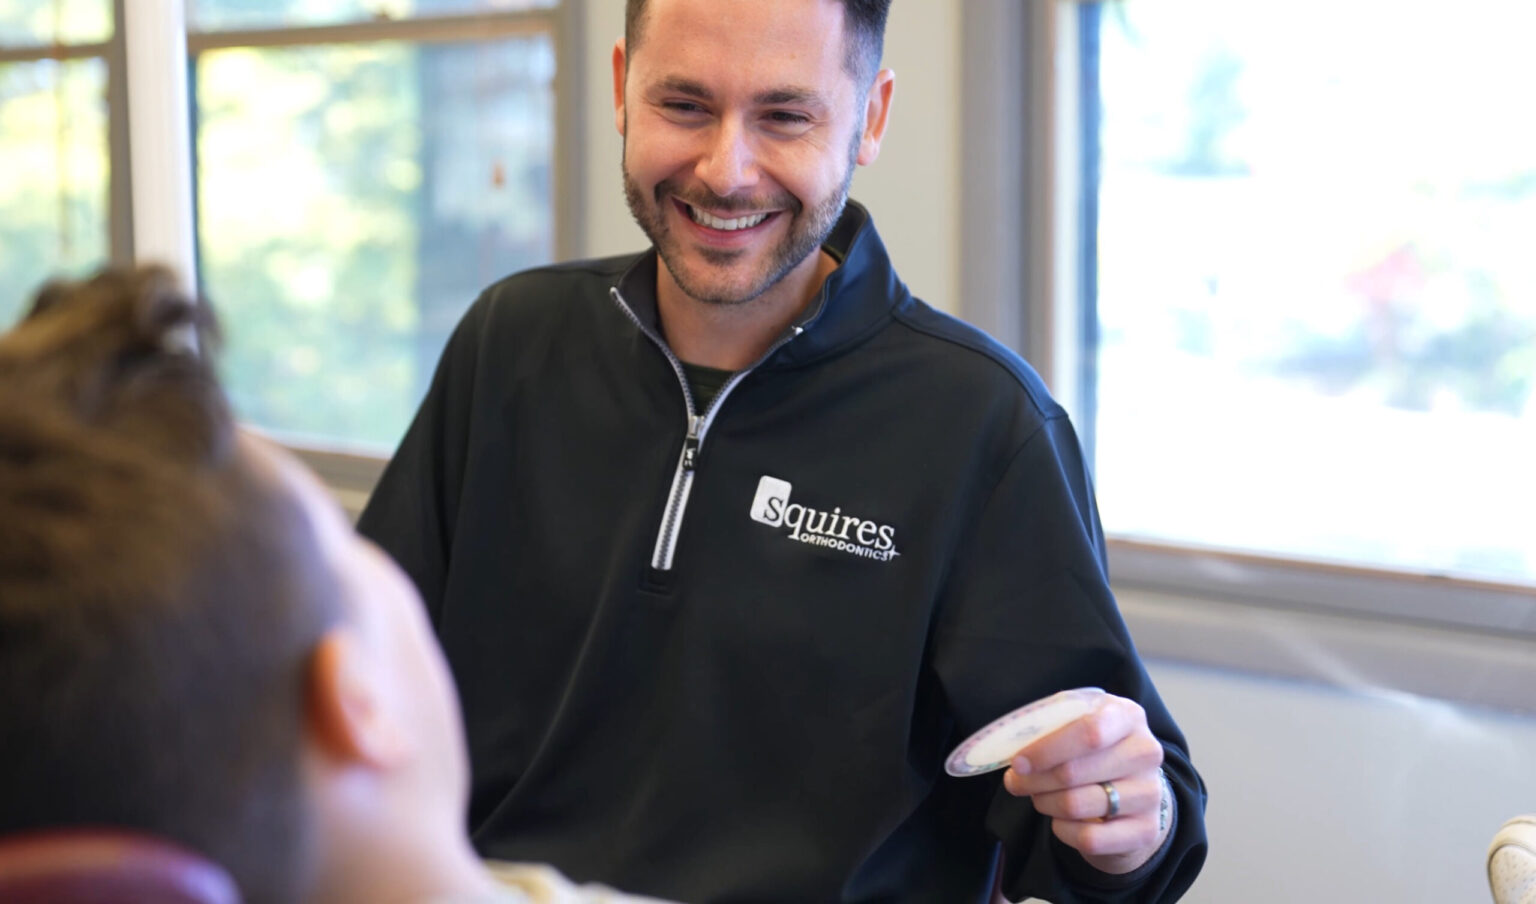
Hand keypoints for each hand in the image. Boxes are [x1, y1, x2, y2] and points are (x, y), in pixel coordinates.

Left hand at [1001, 694, 1170, 874]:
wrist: (1133, 789)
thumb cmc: (1095, 748)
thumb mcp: (1077, 721)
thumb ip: (1048, 723)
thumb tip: (1011, 743)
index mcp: (1127, 716)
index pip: (1088, 731)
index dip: (1046, 749)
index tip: (1018, 762)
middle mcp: (1146, 752)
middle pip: (1074, 772)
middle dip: (1034, 780)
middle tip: (1016, 782)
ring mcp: (1150, 793)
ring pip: (1077, 805)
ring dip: (1045, 803)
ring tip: (1039, 797)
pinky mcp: (1146, 830)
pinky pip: (1089, 838)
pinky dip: (1063, 830)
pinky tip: (1061, 820)